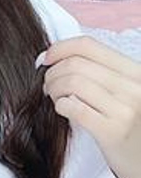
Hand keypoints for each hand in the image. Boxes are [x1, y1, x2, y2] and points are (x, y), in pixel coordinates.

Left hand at [39, 35, 140, 177]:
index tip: (45, 59)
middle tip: (47, 86)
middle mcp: (134, 87)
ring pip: (72, 82)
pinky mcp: (114, 131)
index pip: (88, 46)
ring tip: (55, 98)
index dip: (59, 48)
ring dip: (54, 89)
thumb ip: (99, 73)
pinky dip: (61, 106)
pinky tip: (63, 110)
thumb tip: (54, 56)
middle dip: (52, 73)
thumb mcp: (124, 93)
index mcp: (135, 72)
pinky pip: (74, 108)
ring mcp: (126, 109)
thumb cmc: (130, 126)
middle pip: (76, 64)